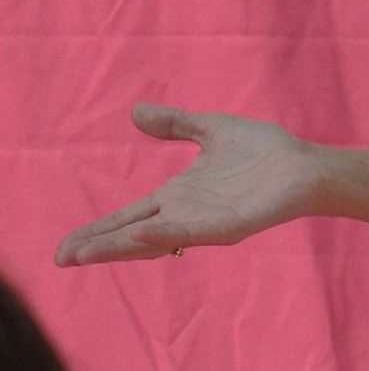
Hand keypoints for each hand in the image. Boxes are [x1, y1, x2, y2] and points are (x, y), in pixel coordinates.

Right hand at [55, 105, 326, 264]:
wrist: (305, 165)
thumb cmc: (265, 151)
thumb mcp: (211, 129)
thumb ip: (175, 123)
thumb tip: (136, 112)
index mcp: (178, 197)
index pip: (128, 218)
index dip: (97, 230)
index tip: (64, 247)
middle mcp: (186, 214)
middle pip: (131, 235)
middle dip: (97, 246)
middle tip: (61, 258)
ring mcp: (205, 224)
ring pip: (153, 240)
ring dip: (119, 246)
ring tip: (82, 254)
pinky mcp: (228, 227)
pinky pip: (190, 232)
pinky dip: (163, 234)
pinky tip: (139, 234)